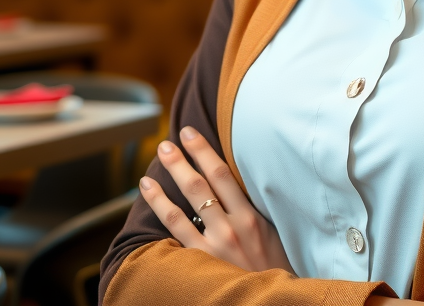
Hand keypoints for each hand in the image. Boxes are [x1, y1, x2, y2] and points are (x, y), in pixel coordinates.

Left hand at [140, 126, 293, 273]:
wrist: (271, 301)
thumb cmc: (274, 266)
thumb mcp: (273, 232)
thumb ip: (255, 209)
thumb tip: (236, 183)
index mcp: (252, 216)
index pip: (224, 175)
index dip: (205, 152)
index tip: (191, 134)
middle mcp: (233, 227)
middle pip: (203, 185)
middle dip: (183, 160)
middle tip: (168, 141)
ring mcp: (215, 245)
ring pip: (184, 207)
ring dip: (168, 182)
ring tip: (153, 167)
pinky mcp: (202, 263)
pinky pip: (176, 231)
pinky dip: (161, 209)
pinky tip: (149, 194)